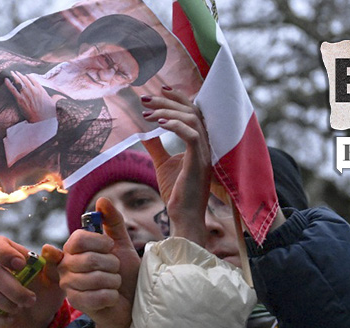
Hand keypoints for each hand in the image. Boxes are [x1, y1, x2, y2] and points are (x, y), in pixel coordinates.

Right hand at [0, 236, 64, 327]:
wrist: (45, 318)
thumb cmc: (48, 292)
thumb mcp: (57, 277)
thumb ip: (55, 262)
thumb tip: (47, 249)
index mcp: (13, 257)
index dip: (4, 252)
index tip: (21, 265)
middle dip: (15, 289)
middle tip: (32, 300)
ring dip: (8, 303)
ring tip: (22, 308)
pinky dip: (2, 320)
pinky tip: (13, 319)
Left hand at [6, 72, 57, 122]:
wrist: (41, 120)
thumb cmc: (48, 113)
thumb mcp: (54, 103)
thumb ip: (56, 98)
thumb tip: (59, 96)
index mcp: (40, 89)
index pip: (33, 79)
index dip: (29, 76)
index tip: (26, 75)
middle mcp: (33, 90)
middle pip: (25, 79)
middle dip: (20, 75)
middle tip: (16, 72)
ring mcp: (26, 94)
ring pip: (19, 82)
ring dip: (14, 76)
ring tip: (11, 73)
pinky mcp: (20, 100)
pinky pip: (13, 90)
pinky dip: (8, 84)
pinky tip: (6, 80)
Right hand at [58, 198, 140, 327]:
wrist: (129, 303)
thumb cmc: (124, 274)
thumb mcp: (122, 245)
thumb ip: (113, 222)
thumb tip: (102, 200)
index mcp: (73, 249)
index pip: (78, 238)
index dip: (100, 242)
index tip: (110, 247)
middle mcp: (65, 265)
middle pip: (89, 259)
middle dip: (112, 265)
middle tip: (115, 270)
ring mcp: (68, 285)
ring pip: (96, 278)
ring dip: (114, 281)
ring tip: (113, 284)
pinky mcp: (75, 303)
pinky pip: (99, 296)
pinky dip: (112, 296)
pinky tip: (112, 298)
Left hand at [141, 88, 212, 246]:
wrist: (184, 216)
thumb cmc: (176, 193)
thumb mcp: (162, 164)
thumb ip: (156, 145)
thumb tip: (143, 131)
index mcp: (199, 143)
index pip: (192, 112)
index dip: (178, 98)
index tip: (159, 89)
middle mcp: (205, 144)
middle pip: (192, 111)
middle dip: (168, 100)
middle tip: (145, 97)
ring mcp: (204, 153)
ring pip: (192, 119)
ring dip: (168, 111)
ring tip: (146, 111)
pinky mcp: (199, 162)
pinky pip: (192, 135)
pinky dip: (175, 126)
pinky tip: (157, 123)